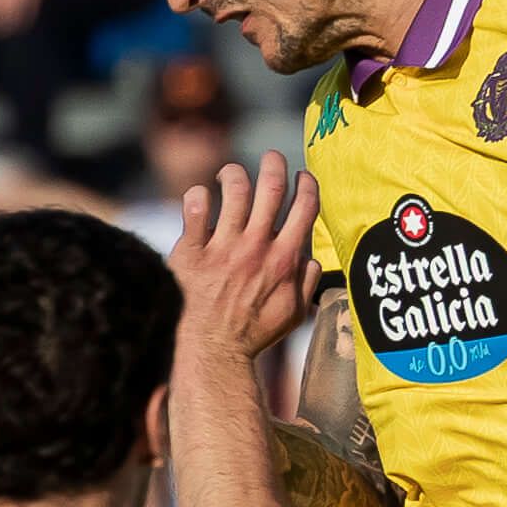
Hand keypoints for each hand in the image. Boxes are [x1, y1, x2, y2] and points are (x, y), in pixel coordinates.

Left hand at [172, 152, 322, 362]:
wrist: (212, 350)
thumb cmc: (253, 334)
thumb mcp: (293, 314)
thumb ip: (306, 283)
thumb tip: (313, 260)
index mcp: (284, 259)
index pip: (304, 208)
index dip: (307, 184)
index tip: (303, 176)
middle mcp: (256, 247)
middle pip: (272, 188)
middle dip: (275, 164)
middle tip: (272, 157)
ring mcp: (223, 247)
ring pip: (235, 190)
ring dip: (236, 174)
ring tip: (232, 175)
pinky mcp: (192, 251)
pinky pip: (194, 209)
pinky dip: (198, 197)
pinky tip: (200, 197)